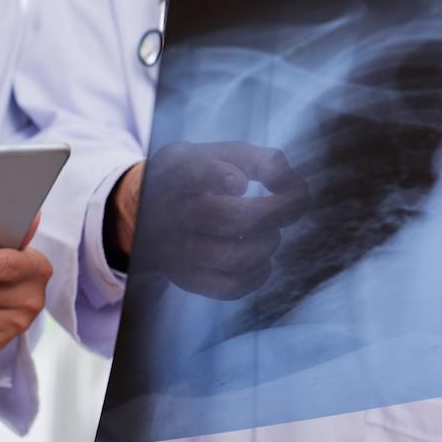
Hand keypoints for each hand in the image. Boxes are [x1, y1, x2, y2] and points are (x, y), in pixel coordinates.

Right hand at [116, 142, 308, 299]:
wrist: (146, 208)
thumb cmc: (201, 176)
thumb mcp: (222, 153)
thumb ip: (265, 161)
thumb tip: (295, 189)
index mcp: (180, 173)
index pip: (194, 174)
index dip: (220, 177)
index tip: (240, 183)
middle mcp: (174, 213)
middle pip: (235, 220)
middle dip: (277, 213)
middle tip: (286, 207)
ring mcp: (176, 250)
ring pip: (237, 257)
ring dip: (269, 243)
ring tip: (269, 232)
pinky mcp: (185, 278)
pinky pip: (231, 287)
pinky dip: (259, 274)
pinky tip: (261, 258)